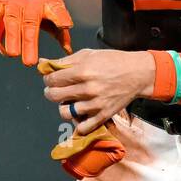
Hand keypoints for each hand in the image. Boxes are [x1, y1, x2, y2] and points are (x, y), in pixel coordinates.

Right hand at [0, 0, 72, 65]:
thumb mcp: (52, 4)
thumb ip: (59, 29)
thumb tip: (68, 50)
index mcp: (47, 1)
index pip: (56, 9)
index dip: (60, 17)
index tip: (65, 24)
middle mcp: (29, 1)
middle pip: (30, 23)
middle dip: (29, 42)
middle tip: (29, 61)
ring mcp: (11, 0)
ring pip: (11, 21)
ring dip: (11, 38)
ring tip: (12, 54)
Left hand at [40, 58, 126, 178]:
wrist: (137, 73)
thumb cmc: (113, 61)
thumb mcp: (89, 54)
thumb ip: (65, 60)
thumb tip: (44, 63)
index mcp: (83, 71)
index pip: (53, 79)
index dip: (47, 79)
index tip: (51, 78)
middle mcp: (88, 89)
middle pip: (55, 96)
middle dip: (50, 92)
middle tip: (55, 89)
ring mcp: (95, 104)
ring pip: (65, 112)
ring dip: (62, 107)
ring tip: (67, 101)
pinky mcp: (103, 115)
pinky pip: (83, 127)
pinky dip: (77, 123)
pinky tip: (79, 114)